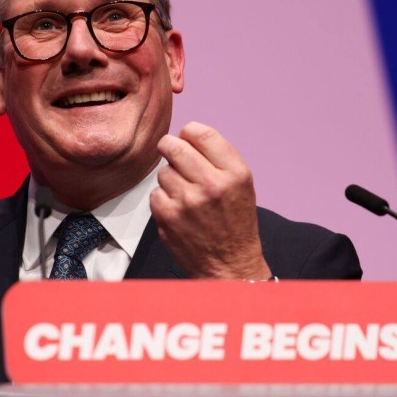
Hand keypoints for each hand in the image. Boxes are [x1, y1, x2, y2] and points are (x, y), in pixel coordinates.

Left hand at [151, 122, 271, 278]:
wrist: (229, 264)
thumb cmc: (235, 222)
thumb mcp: (241, 184)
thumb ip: (218, 158)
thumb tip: (185, 134)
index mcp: (235, 173)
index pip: (202, 133)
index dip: (189, 132)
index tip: (186, 138)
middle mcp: (212, 184)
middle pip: (174, 147)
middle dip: (169, 146)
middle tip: (170, 152)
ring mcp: (187, 201)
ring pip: (163, 171)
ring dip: (169, 179)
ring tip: (184, 194)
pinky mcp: (168, 216)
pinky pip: (155, 193)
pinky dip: (163, 199)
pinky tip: (177, 210)